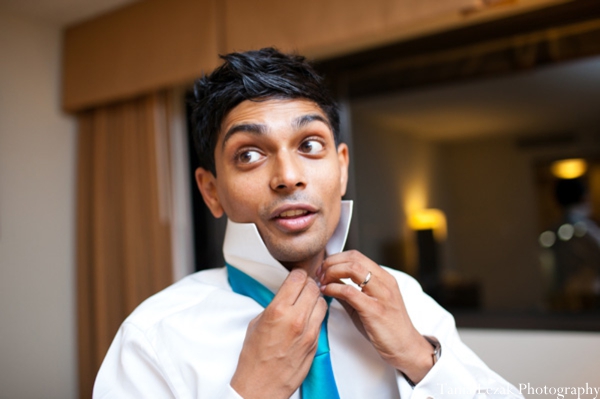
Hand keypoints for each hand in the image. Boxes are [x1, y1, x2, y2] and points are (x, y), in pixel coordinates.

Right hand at [231, 269, 327, 398]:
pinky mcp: (315, 342)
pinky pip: (322, 318)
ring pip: (322, 301)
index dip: (297, 274)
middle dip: (308, 284)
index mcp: (278, 311)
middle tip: (302, 286)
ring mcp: (308, 331)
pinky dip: (317, 313)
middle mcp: (296, 319)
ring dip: (315, 298)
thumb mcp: (257, 322)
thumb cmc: (254, 357)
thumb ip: (275, 305)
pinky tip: (309, 316)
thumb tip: (286, 295)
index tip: (296, 275)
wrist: (261, 385)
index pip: (297, 279)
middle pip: (312, 287)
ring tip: (306, 301)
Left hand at [318, 250, 433, 383]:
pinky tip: (326, 292)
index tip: (323, 268)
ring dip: (332, 272)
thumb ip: (350, 292)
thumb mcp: (368, 304)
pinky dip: (334, 288)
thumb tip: (328, 282)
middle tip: (319, 274)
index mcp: (384, 277)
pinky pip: (350, 291)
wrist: (406, 348)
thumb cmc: (386, 327)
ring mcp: (382, 295)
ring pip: (353, 269)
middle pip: (353, 258)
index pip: (356, 255)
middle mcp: (385, 282)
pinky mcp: (375, 310)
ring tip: (322, 282)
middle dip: (331, 263)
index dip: (335, 258)